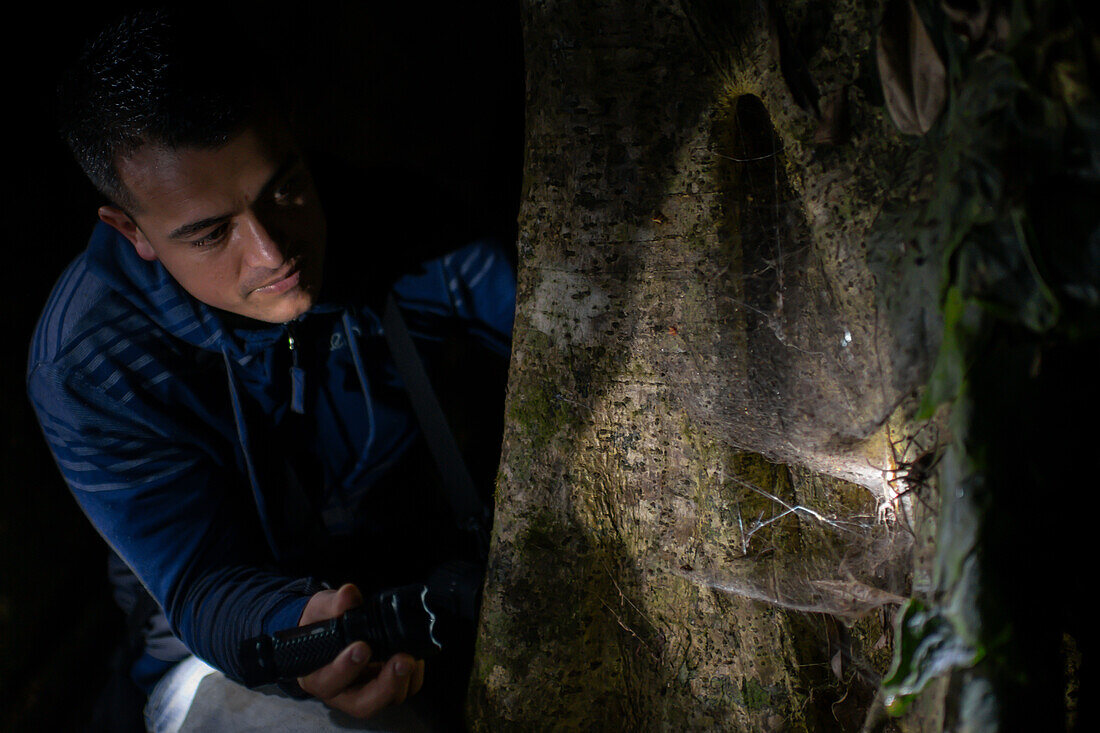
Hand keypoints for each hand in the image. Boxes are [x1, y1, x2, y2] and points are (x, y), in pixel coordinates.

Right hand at [295, 583, 425, 718]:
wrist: (333, 626)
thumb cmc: (322, 623)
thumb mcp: (321, 609)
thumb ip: (333, 604)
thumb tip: (349, 594)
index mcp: (318, 676)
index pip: (328, 682)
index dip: (345, 669)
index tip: (361, 647)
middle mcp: (342, 692)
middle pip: (363, 704)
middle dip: (385, 685)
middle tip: (401, 661)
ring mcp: (367, 690)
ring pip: (387, 700)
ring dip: (403, 680)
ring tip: (412, 656)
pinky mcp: (386, 684)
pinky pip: (404, 689)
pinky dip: (414, 675)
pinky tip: (417, 654)